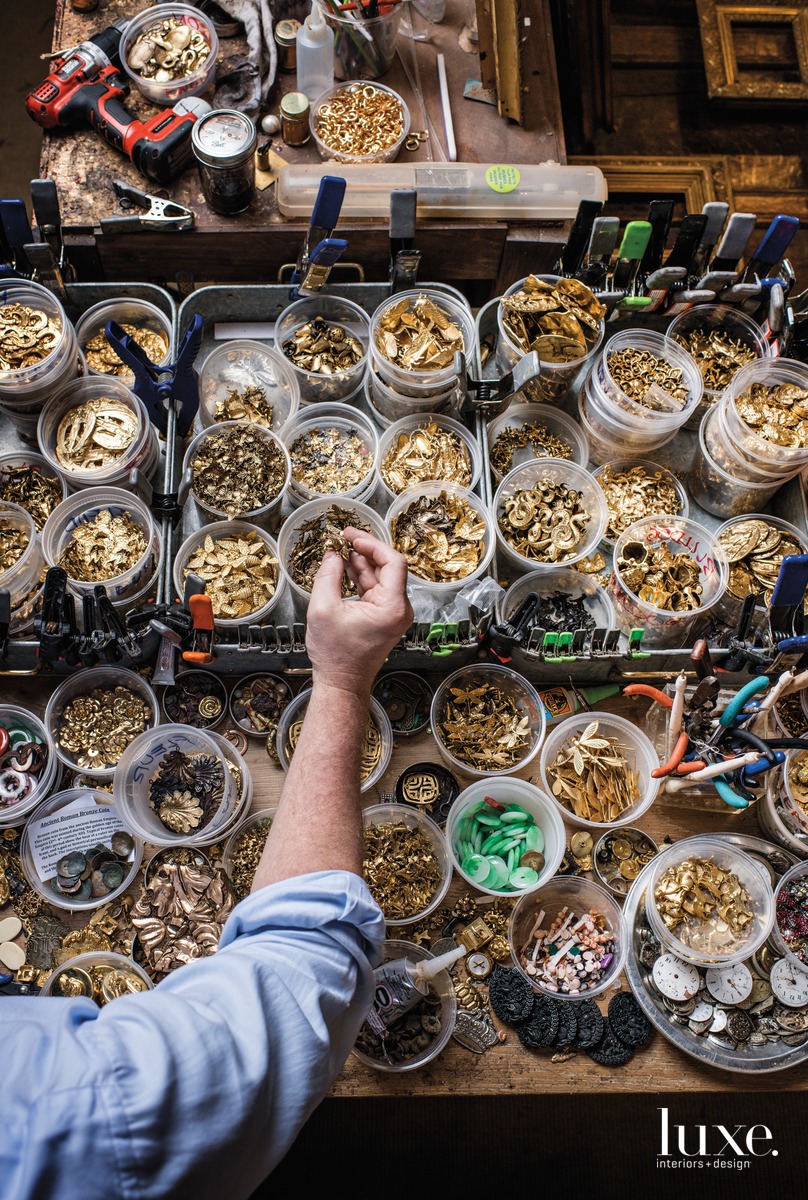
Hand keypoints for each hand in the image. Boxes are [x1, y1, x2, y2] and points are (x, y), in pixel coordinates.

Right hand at [306, 529, 412, 695]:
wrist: (341, 682)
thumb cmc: (335, 655)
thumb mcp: (323, 609)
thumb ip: (328, 575)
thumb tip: (332, 553)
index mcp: (393, 607)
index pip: (393, 562)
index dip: (372, 544)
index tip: (351, 536)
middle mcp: (399, 609)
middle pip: (388, 567)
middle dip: (364, 551)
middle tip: (342, 539)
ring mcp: (393, 613)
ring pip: (381, 577)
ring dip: (361, 563)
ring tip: (339, 550)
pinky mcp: (384, 617)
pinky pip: (375, 589)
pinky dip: (360, 577)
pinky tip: (343, 567)